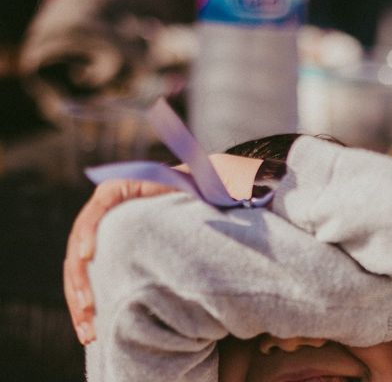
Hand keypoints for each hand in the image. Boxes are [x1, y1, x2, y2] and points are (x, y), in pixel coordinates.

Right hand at [64, 179, 174, 344]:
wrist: (187, 193)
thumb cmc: (186, 190)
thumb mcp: (180, 187)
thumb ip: (175, 192)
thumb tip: (183, 198)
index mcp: (113, 191)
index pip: (92, 215)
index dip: (87, 234)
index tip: (87, 256)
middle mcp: (98, 212)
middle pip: (76, 250)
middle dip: (79, 284)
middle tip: (87, 311)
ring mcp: (96, 234)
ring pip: (76, 272)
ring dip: (79, 303)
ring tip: (87, 332)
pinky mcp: (101, 254)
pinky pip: (86, 280)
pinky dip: (85, 304)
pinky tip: (89, 327)